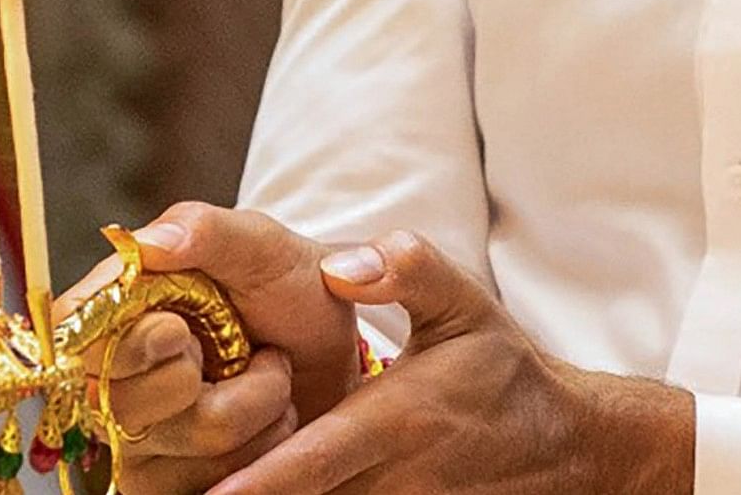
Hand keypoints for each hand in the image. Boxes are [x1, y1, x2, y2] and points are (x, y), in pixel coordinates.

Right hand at [90, 204, 361, 494]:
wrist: (337, 355)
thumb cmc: (291, 291)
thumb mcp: (262, 246)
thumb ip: (206, 231)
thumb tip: (145, 242)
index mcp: (117, 311)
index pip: (75, 333)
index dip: (131, 340)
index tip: (178, 329)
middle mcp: (112, 379)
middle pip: (127, 400)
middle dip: (211, 370)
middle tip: (241, 345)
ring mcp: (137, 439)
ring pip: (193, 436)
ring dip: (259, 403)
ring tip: (269, 373)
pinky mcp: (167, 483)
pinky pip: (212, 479)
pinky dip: (264, 446)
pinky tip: (270, 420)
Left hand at [205, 231, 693, 494]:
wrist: (564, 445)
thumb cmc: (501, 370)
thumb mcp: (466, 304)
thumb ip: (406, 269)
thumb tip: (336, 267)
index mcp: (397, 419)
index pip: (314, 460)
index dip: (260, 483)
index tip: (212, 494)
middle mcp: (390, 477)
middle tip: (176, 486)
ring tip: (202, 490)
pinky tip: (258, 492)